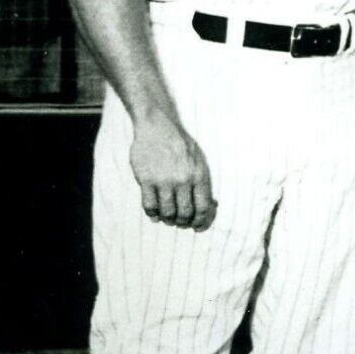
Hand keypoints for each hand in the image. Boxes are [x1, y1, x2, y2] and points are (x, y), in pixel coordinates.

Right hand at [128, 112, 216, 230]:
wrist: (157, 126)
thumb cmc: (180, 144)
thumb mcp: (198, 160)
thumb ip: (202, 183)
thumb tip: (208, 207)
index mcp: (199, 175)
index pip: (203, 208)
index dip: (201, 222)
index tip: (197, 227)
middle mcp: (183, 180)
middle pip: (185, 214)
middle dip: (183, 223)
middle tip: (179, 223)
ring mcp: (164, 180)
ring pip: (167, 212)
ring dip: (168, 220)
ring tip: (167, 218)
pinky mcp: (146, 179)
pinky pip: (149, 206)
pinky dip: (152, 214)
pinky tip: (154, 213)